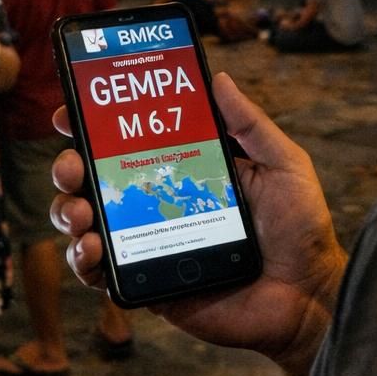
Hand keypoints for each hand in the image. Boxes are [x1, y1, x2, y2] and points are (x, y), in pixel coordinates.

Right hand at [50, 73, 347, 375]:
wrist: (308, 298)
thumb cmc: (301, 230)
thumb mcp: (283, 165)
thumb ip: (250, 124)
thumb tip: (218, 77)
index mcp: (185, 169)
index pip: (130, 140)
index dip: (93, 125)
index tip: (72, 112)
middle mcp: (159, 202)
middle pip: (95, 179)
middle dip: (68, 167)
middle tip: (72, 167)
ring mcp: (149, 243)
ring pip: (87, 222)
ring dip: (69, 212)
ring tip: (82, 214)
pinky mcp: (148, 284)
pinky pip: (100, 273)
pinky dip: (83, 261)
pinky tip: (91, 251)